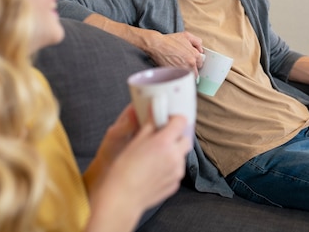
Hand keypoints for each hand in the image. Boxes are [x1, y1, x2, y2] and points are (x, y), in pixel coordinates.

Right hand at [83, 109, 190, 231]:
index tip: (167, 120)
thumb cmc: (124, 169)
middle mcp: (175, 156)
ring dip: (173, 152)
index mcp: (165, 142)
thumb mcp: (135, 141)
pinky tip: (154, 170)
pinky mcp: (175, 184)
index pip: (181, 121)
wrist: (122, 197)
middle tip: (162, 138)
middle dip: (177, 136)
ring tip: (155, 157)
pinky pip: (176, 170)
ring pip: (181, 156)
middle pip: (186, 139)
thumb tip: (155, 111)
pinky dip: (169, 167)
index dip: (174, 119)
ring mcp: (177, 172)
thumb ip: (150, 125)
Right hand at [146, 31, 204, 76]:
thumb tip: (201, 50)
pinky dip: (178, 75)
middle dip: (192, 70)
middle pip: (196, 72)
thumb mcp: (186, 35)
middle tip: (186, 66)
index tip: (192, 61)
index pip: (201, 63)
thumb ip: (197, 42)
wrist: (157, 45)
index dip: (196, 62)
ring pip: (188, 76)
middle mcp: (190, 63)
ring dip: (186, 73)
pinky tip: (174, 69)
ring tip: (180, 68)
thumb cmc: (170, 40)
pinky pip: (180, 77)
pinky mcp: (174, 73)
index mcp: (194, 55)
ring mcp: (182, 69)